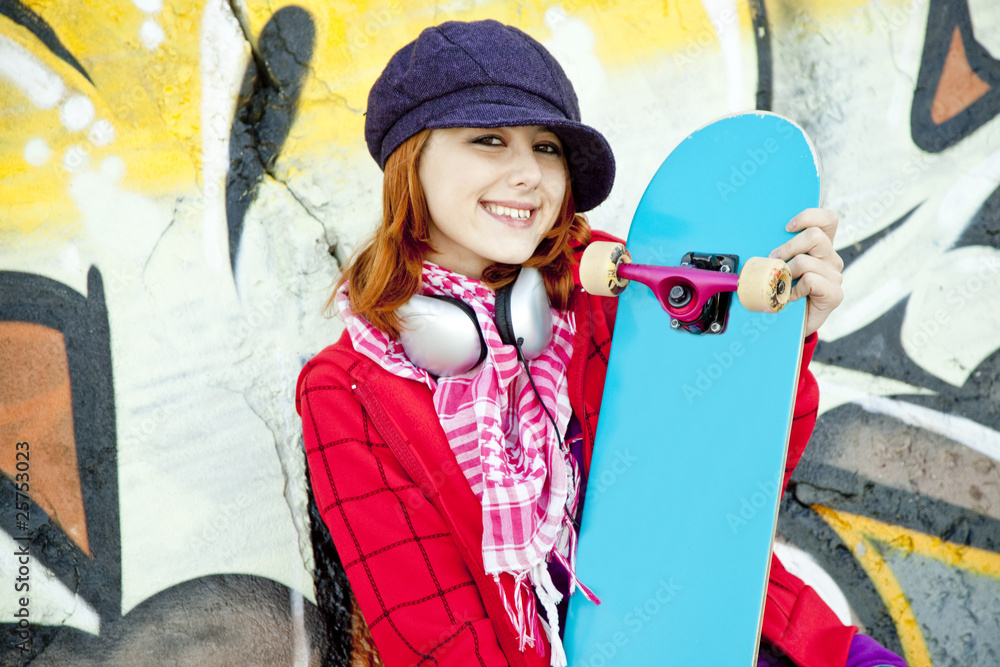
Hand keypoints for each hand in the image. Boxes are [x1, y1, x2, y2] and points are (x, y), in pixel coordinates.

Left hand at [768, 208, 843, 337]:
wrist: (788, 323)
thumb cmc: (782, 290)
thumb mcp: (778, 265)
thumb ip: (778, 250)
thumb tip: (757, 235)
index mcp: (821, 246)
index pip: (828, 219)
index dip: (809, 216)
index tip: (787, 227)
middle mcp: (830, 258)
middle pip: (815, 235)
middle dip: (789, 246)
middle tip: (774, 260)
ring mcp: (834, 275)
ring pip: (807, 261)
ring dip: (788, 272)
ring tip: (782, 283)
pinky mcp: (835, 293)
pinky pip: (811, 280)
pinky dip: (795, 289)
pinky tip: (791, 297)